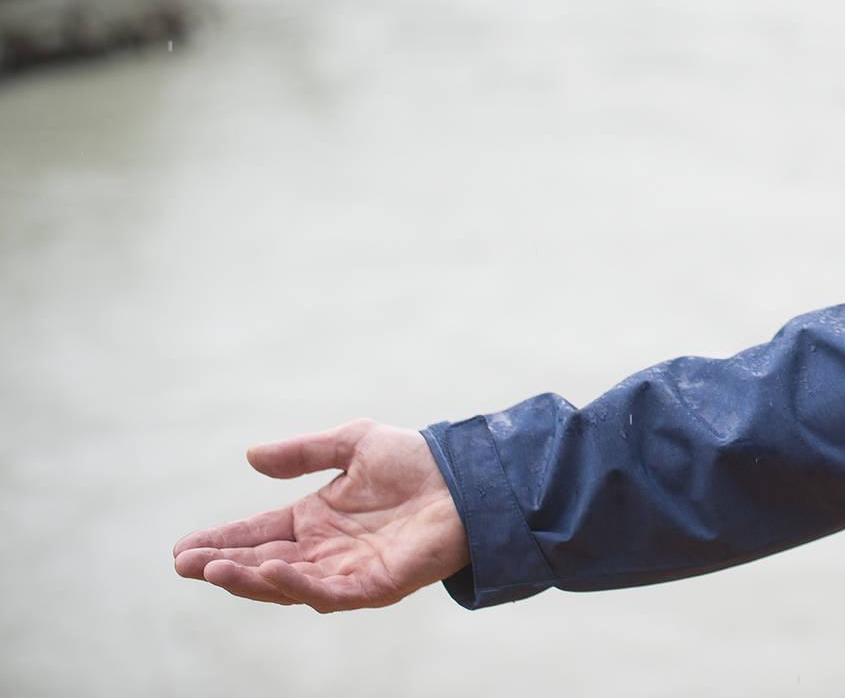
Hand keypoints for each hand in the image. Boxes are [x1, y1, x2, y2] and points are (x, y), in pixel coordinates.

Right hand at [173, 419, 469, 610]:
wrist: (470, 477)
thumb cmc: (418, 460)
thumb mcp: (353, 444)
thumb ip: (304, 453)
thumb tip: (251, 456)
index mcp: (316, 519)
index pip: (258, 533)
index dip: (221, 540)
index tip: (181, 547)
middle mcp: (325, 550)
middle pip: (262, 563)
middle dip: (221, 565)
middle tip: (184, 563)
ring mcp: (347, 571)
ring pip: (286, 584)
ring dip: (248, 579)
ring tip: (212, 569)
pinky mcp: (374, 585)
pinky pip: (328, 593)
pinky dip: (296, 585)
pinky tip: (268, 571)